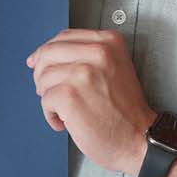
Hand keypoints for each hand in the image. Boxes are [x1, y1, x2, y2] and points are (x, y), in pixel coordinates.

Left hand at [27, 28, 153, 174]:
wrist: (138, 138)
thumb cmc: (125, 112)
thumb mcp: (113, 69)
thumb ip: (85, 57)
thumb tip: (44, 56)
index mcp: (108, 42)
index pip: (64, 37)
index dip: (46, 52)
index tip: (37, 63)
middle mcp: (97, 52)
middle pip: (47, 54)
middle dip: (42, 75)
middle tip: (50, 93)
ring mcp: (83, 72)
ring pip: (43, 78)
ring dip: (49, 99)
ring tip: (66, 111)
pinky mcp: (70, 95)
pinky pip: (45, 100)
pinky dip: (51, 115)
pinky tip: (66, 122)